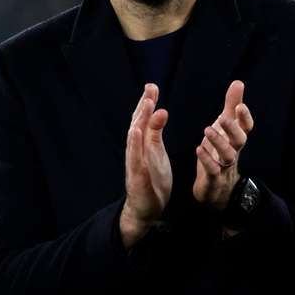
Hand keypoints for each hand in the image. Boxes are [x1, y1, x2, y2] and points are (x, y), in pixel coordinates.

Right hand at [120, 83, 171, 248]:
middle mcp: (136, 151)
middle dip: (143, 107)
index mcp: (143, 144)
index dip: (147, 103)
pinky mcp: (137, 178)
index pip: (143, 120)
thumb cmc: (151, 178)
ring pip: (134, 140)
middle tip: (150, 89)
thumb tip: (161, 110)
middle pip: (137, 125)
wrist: (146, 207)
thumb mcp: (157, 151)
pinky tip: (136, 134)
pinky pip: (135, 160)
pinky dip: (135, 146)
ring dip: (138, 122)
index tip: (152, 86)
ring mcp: (134, 164)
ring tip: (145, 106)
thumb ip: (156, 131)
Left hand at [193, 80, 254, 210]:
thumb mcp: (226, 127)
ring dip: (218, 143)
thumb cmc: (222, 151)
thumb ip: (232, 105)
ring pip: (228, 155)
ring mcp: (225, 166)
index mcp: (236, 139)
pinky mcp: (213, 178)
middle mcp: (233, 151)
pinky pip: (213, 170)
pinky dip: (207, 160)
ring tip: (207, 131)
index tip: (240, 106)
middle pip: (240, 141)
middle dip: (233, 129)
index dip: (245, 118)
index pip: (246, 128)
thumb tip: (238, 82)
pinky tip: (199, 149)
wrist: (218, 188)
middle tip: (224, 118)